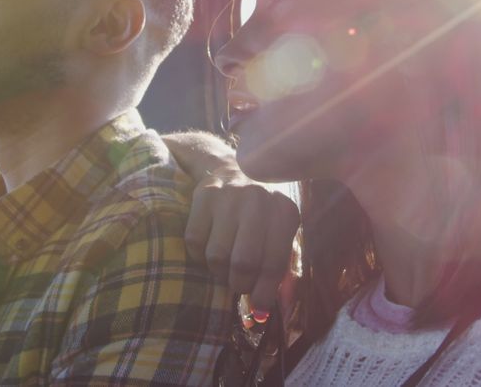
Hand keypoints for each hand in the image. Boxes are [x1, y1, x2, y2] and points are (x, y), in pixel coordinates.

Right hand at [184, 169, 299, 314]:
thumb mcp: (280, 231)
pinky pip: (195, 242)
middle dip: (239, 284)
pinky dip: (199, 255)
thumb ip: (278, 268)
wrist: (232, 168)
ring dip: (218, 271)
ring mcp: (229, 196)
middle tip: (238, 285)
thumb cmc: (261, 212)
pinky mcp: (204, 195)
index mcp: (285, 211)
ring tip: (225, 263)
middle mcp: (259, 200)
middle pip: (244, 263)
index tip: (258, 309)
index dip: (264, 292)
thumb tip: (261, 311)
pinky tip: (210, 244)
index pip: (275, 263)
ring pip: (217, 256)